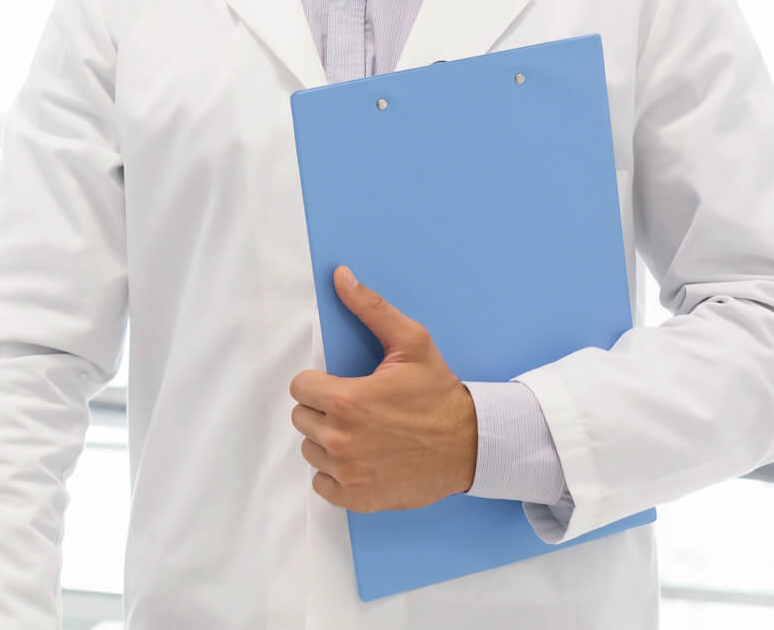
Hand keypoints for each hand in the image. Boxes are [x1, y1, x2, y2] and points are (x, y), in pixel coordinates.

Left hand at [288, 265, 476, 511]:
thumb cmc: (438, 393)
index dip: (319, 383)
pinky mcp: (357, 498)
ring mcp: (347, 472)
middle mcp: (340, 439)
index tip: (342, 385)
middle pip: (302, 419)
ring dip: (328, 442)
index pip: (300, 387)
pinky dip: (335, 475)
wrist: (472, 445)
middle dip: (323, 411)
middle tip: (356, 409)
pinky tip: (360, 460)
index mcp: (345, 400)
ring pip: (311, 450)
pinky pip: (322, 485)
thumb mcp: (412, 343)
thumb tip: (340, 276)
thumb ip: (371, 308)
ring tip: (361, 433)